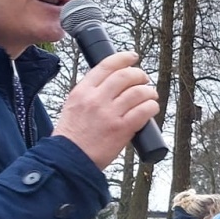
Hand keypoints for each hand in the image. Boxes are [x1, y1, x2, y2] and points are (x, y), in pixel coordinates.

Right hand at [52, 51, 160, 169]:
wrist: (68, 160)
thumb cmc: (71, 136)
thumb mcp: (73, 106)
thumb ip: (90, 93)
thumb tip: (111, 83)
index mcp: (82, 91)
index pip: (106, 65)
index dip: (123, 58)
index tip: (132, 57)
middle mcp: (96, 99)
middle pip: (125, 76)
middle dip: (139, 75)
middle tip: (144, 80)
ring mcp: (110, 113)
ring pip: (138, 92)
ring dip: (149, 92)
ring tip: (150, 95)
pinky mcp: (122, 128)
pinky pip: (144, 111)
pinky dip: (151, 107)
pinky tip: (151, 108)